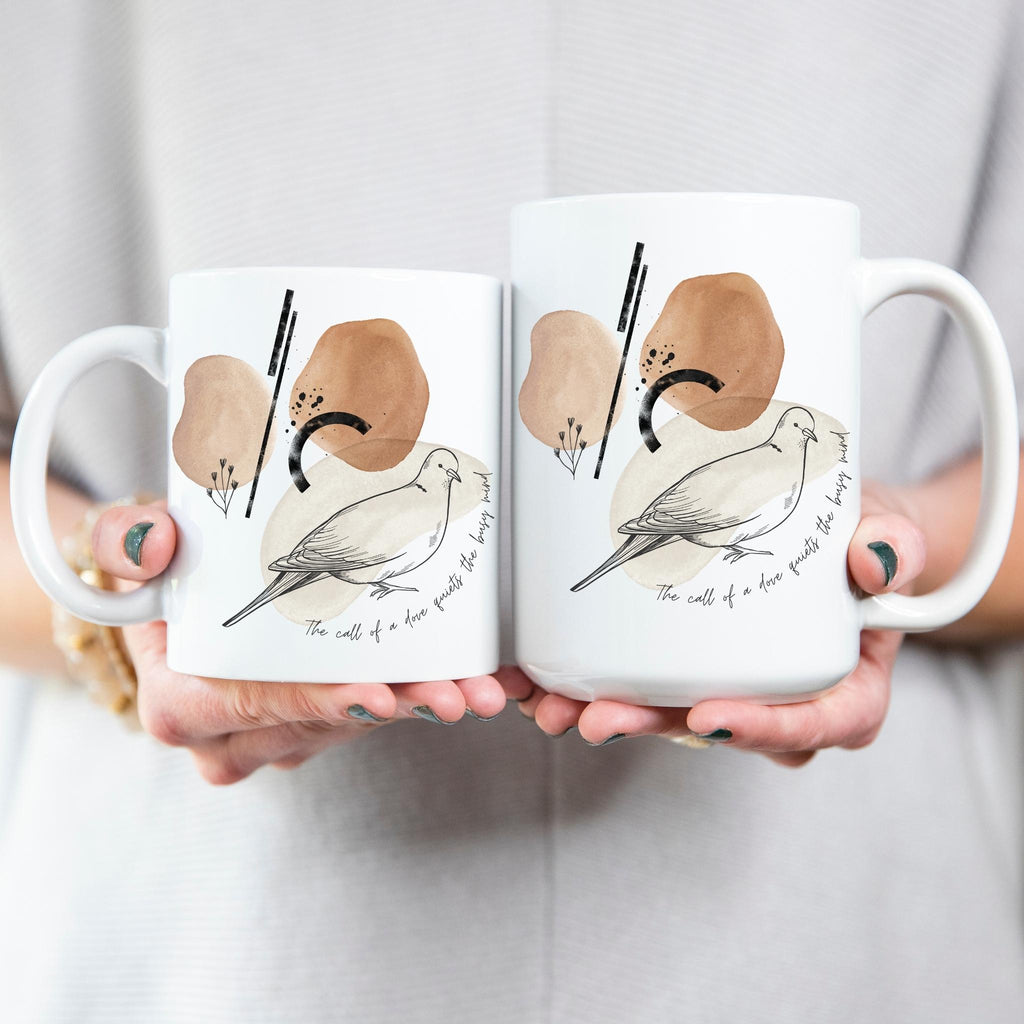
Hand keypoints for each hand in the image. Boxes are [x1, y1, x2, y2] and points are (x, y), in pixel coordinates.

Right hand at [92, 503, 507, 784]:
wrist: (175, 605)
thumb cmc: (161, 579)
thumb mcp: (128, 549)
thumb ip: (124, 541)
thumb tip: (152, 544)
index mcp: (181, 703)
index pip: (254, 706)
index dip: (318, 703)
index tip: (378, 695)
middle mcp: (231, 737)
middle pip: (323, 724)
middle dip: (396, 708)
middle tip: (455, 694)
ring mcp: (279, 736)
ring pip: (358, 726)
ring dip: (418, 706)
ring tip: (475, 689)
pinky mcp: (317, 725)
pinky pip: (371, 714)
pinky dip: (416, 695)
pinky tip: (464, 681)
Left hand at [502, 480, 925, 766]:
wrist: (827, 531)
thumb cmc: (857, 537)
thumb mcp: (886, 529)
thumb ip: (894, 546)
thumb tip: (876, 558)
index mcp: (843, 687)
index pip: (816, 724)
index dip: (761, 729)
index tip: (710, 716)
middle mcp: (783, 702)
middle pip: (722, 730)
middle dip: (656, 727)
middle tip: (601, 717)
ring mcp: (730, 689)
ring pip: (670, 717)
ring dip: (610, 714)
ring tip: (554, 706)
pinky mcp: (688, 670)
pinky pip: (645, 688)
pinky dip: (592, 686)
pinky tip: (544, 680)